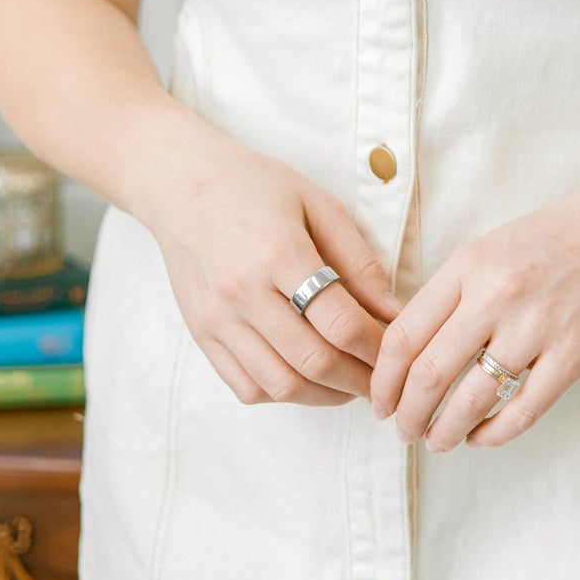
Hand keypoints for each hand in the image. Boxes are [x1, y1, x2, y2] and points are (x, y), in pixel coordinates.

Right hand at [136, 142, 401, 407]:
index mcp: (278, 253)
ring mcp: (217, 319)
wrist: (181, 184)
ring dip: (325, 395)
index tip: (398, 349)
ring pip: (281, 386)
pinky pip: (246, 388)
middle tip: (384, 379)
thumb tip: (393, 312)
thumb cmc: (257, 187)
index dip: (377, 345)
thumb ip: (358, 260)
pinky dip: (284, 393)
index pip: (340, 321)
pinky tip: (307, 378)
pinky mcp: (201, 335)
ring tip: (351, 384)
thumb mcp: (318, 205)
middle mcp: (243, 292)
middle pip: (313, 362)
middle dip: (359, 380)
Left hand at [370, 177, 579, 450]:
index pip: (403, 336)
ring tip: (438, 441)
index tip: (379, 401)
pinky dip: (492, 435)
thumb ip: (455, 293)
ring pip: (471, 401)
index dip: (382, 380)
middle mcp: (497, 295)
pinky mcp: (574, 354)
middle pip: (428, 374)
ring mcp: (537, 326)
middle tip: (402, 431)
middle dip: (406, 415)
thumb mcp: (493, 247)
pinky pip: (522, 411)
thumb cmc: (559, 238)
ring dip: (444, 432)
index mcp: (469, 265)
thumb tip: (411, 351)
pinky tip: (481, 437)